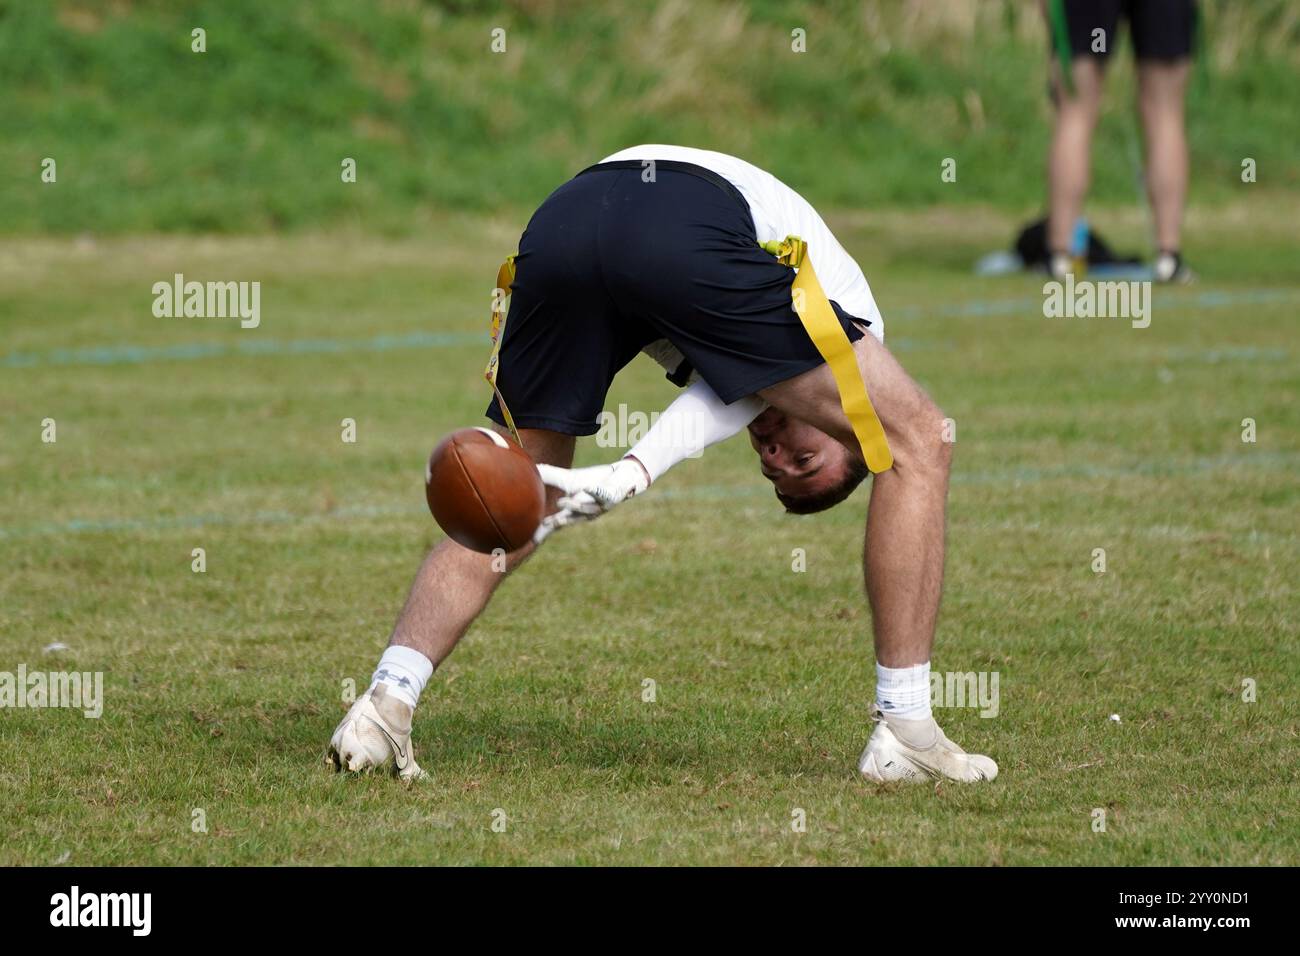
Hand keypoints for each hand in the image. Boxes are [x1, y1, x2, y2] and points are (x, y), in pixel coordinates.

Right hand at [533, 457, 650, 543]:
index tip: (532, 540)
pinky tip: (589, 489)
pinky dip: (594, 492)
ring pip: (585, 509)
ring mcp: (599, 507)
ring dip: (572, 506)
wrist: (619, 476)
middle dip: (558, 523)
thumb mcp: (569, 480)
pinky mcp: (611, 497)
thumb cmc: (593, 481)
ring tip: (559, 502)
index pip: (555, 523)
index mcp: (573, 511)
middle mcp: (586, 513)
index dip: (544, 531)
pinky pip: (602, 495)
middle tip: (545, 525)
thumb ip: (549, 477)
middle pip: (570, 520)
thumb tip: (530, 470)